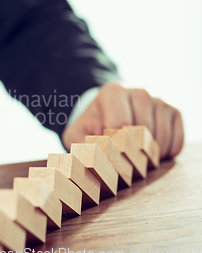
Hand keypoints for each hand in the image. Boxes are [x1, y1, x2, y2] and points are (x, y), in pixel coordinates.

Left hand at [62, 83, 183, 158]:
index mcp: (113, 92)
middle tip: (123, 161)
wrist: (109, 113)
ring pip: (160, 138)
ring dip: (149, 155)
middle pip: (142, 132)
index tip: (110, 155)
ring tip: (134, 157)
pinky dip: (166, 153)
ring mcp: (159, 100)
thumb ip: (78, 143)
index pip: (120, 125)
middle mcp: (139, 91)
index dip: (115, 146)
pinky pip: (176, 140)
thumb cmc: (92, 126)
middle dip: (132, 152)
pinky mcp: (174, 111)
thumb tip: (87, 157)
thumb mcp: (77, 133)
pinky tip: (151, 153)